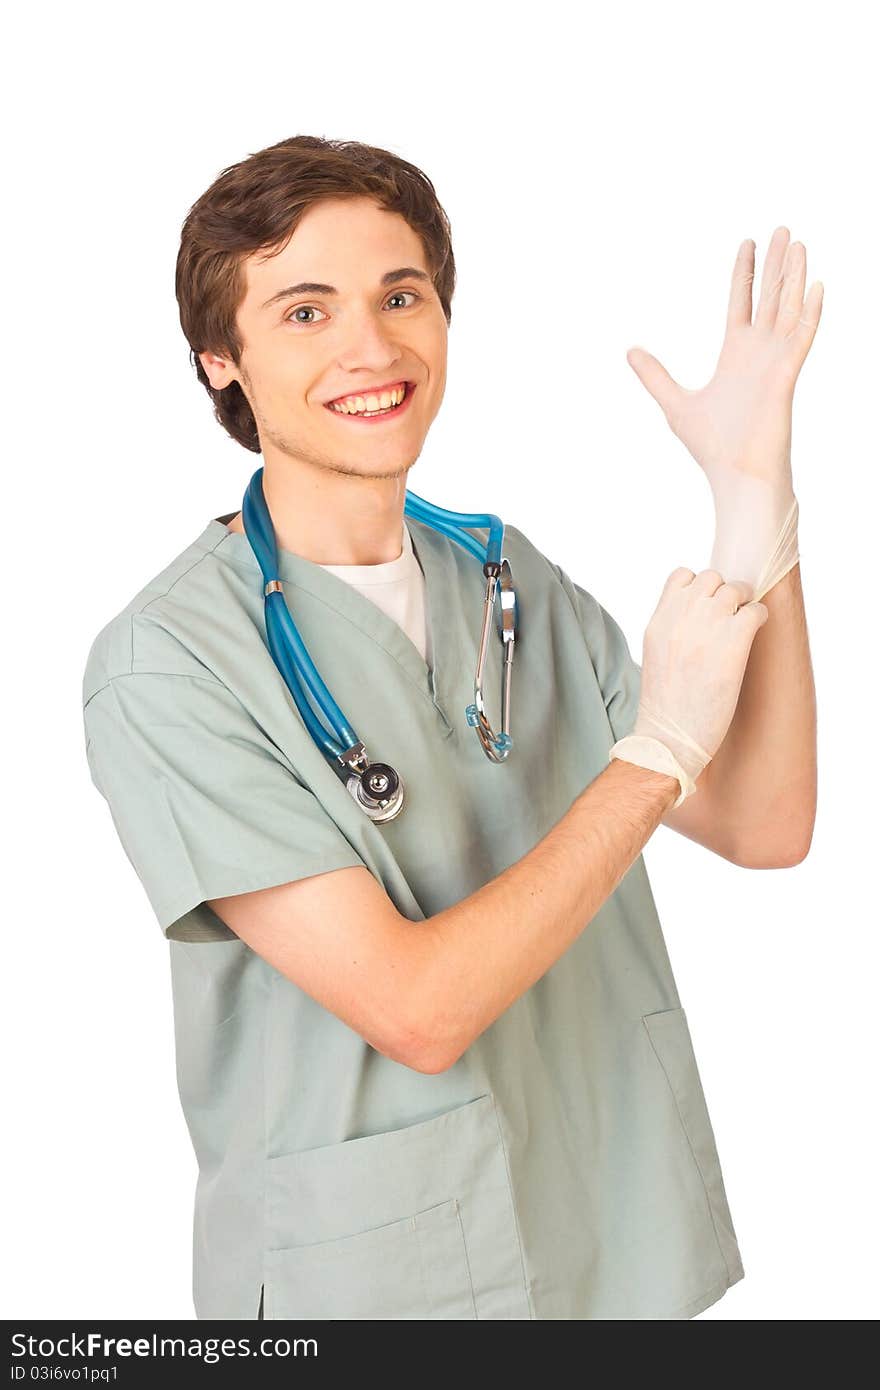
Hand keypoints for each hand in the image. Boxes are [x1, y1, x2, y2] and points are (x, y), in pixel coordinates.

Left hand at [625, 226, 822, 494]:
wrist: (736, 476)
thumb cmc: (712, 447)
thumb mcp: (674, 403)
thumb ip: (655, 375)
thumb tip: (630, 351)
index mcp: (736, 356)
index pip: (742, 303)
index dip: (744, 273)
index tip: (747, 243)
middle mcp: (759, 353)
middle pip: (769, 297)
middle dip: (775, 264)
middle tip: (781, 229)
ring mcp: (775, 362)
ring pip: (788, 308)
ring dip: (794, 276)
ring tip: (797, 243)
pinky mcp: (786, 376)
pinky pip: (802, 337)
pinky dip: (809, 312)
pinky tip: (816, 285)